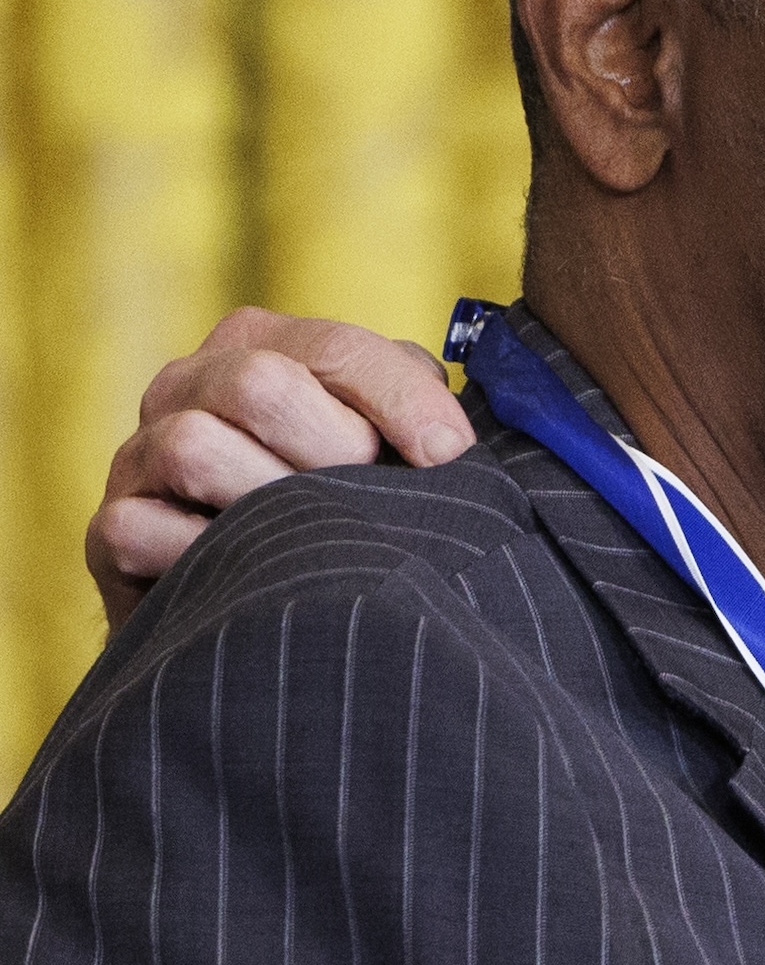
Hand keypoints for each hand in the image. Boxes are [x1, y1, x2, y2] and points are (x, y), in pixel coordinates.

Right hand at [88, 311, 474, 625]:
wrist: (264, 618)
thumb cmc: (340, 518)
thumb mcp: (386, 450)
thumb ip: (415, 410)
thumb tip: (452, 443)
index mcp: (258, 346)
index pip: (333, 349)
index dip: (399, 402)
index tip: (448, 456)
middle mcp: (188, 386)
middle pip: (259, 386)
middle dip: (332, 453)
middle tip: (370, 508)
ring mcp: (141, 455)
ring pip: (195, 447)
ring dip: (272, 505)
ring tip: (315, 547)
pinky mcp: (111, 531)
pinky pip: (141, 529)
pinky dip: (202, 557)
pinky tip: (252, 582)